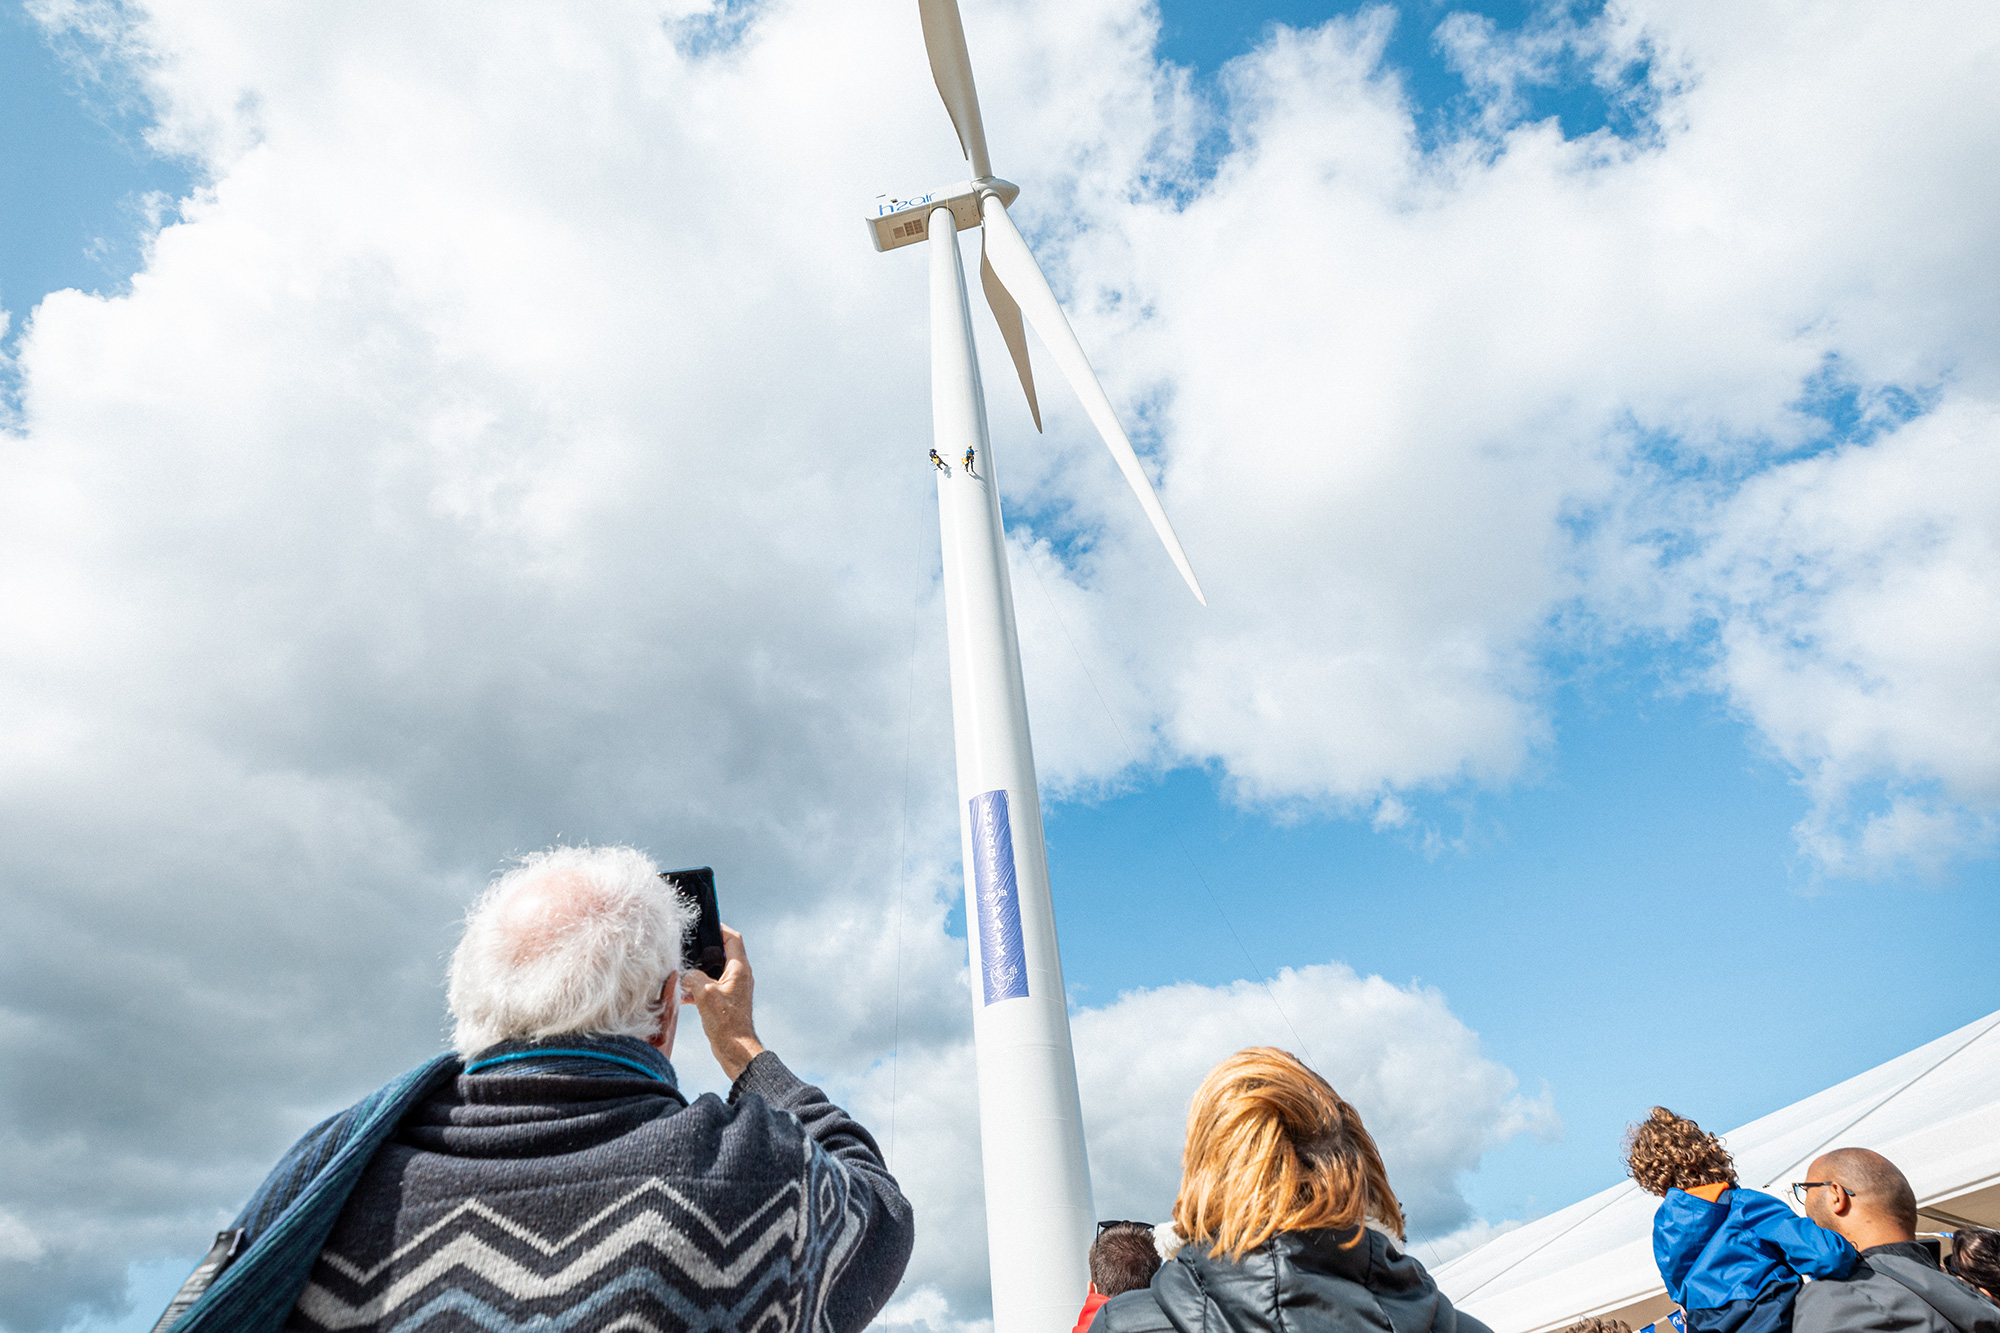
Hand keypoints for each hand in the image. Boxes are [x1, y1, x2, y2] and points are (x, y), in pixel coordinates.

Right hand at [681, 924, 764, 1080]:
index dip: (720, 928)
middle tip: (689, 948)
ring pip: (713, 972)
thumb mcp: (705, 994)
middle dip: (704, 951)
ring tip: (682, 973)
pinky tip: (682, 995)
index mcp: (739, 969)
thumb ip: (694, 977)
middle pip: (722, 954)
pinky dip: (697, 988)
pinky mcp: (726, 1002)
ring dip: (698, 972)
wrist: (735, 1049)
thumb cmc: (725, 1022)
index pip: (733, 939)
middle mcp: (739, 976)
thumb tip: (686, 974)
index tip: (706, 924)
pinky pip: (710, 988)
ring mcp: (733, 989)